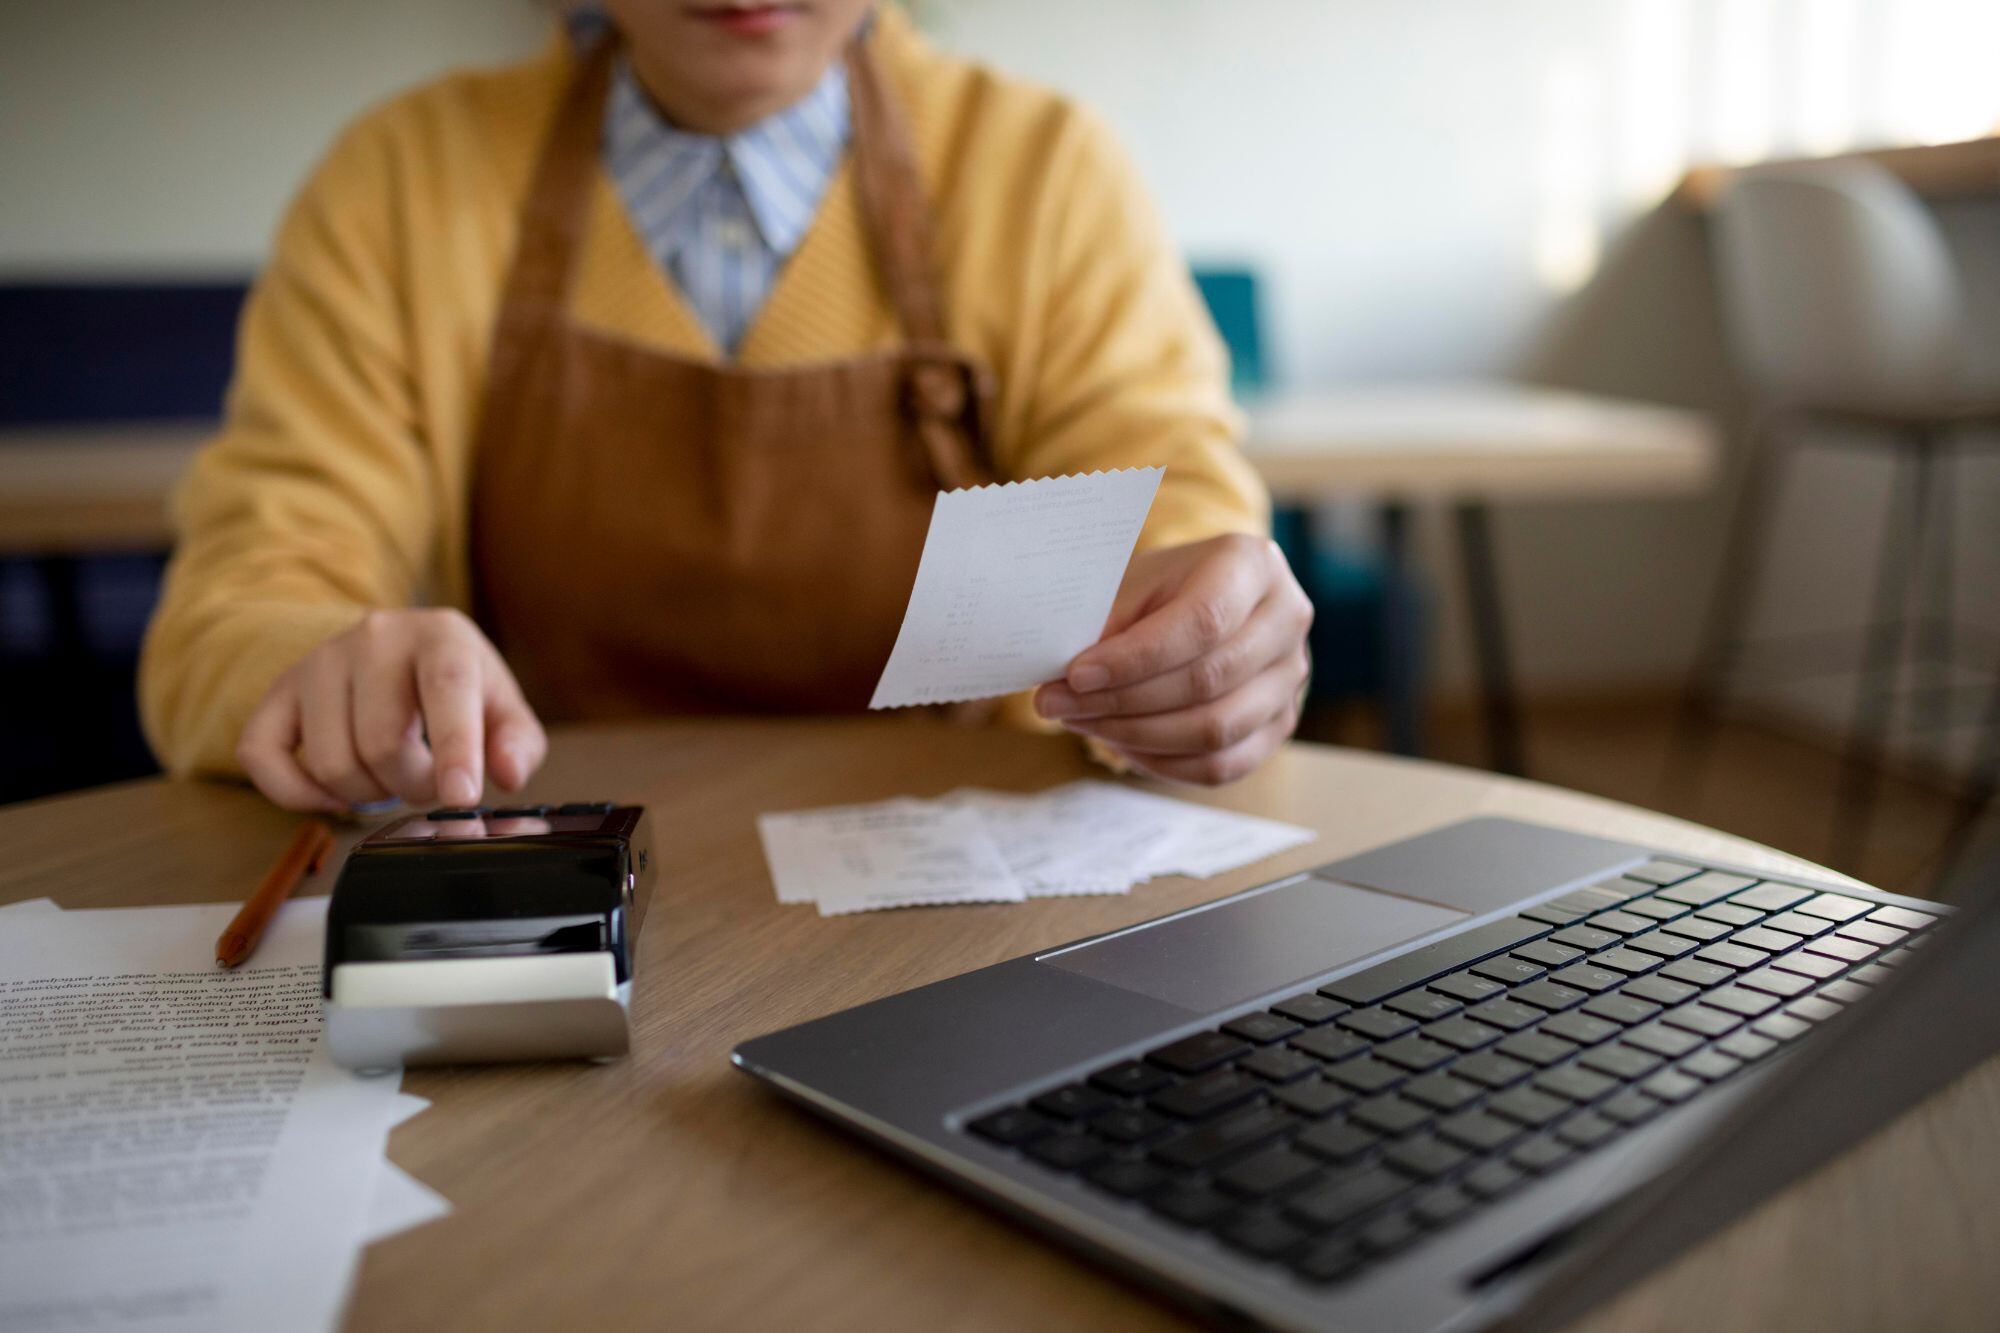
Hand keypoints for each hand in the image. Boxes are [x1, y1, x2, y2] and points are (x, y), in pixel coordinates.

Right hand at [236, 609, 546, 811]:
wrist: (394, 651)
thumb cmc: (453, 686)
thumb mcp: (501, 706)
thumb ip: (517, 742)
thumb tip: (507, 774)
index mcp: (440, 636)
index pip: (446, 690)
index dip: (455, 748)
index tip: (462, 796)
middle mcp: (374, 639)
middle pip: (383, 743)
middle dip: (413, 786)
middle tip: (427, 781)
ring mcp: (318, 662)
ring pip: (331, 762)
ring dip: (366, 795)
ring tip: (389, 777)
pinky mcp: (277, 692)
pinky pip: (262, 757)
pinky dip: (298, 794)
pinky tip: (334, 793)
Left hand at [1034, 534, 1311, 783]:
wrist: (1204, 597)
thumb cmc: (1163, 588)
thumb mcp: (1134, 584)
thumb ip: (1109, 624)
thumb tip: (1065, 680)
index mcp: (1253, 564)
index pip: (1202, 622)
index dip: (1135, 658)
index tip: (1075, 674)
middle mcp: (1287, 618)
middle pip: (1208, 680)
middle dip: (1122, 700)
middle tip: (1059, 704)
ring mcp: (1292, 676)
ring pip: (1215, 730)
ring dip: (1136, 735)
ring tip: (1082, 721)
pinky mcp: (1281, 722)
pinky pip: (1222, 765)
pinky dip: (1163, 762)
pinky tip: (1121, 743)